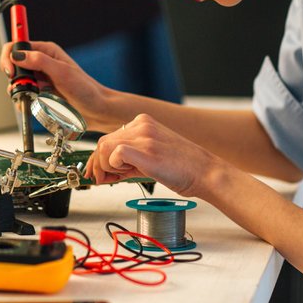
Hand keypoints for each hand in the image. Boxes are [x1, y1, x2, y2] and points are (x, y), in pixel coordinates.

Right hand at [0, 40, 113, 130]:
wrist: (96, 110)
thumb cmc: (86, 89)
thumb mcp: (62, 72)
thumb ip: (40, 61)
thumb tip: (18, 55)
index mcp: (47, 51)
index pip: (18, 45)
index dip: (10, 56)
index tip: (10, 70)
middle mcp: (41, 62)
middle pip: (13, 63)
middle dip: (14, 76)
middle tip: (23, 87)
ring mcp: (40, 78)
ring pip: (17, 80)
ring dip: (19, 90)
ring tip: (32, 96)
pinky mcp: (40, 92)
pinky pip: (23, 94)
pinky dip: (23, 100)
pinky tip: (32, 103)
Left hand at [84, 113, 223, 197]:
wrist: (205, 173)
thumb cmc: (183, 168)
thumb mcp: (151, 157)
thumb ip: (128, 160)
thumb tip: (104, 171)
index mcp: (143, 122)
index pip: (109, 137)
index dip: (99, 158)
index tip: (97, 172)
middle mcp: (142, 124)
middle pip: (103, 142)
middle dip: (98, 165)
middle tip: (101, 180)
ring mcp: (144, 135)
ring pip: (104, 147)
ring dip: (106, 168)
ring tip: (119, 179)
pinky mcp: (146, 150)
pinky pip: (115, 154)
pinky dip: (113, 168)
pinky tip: (124, 176)